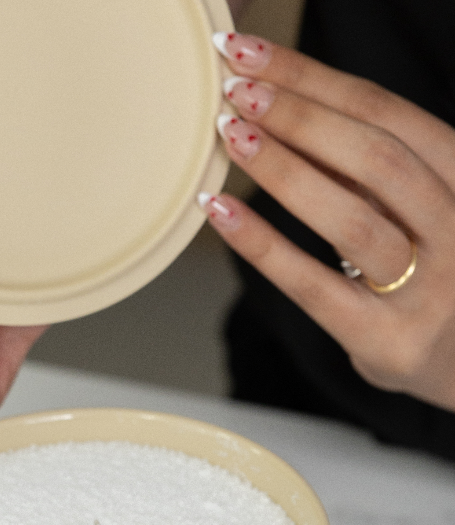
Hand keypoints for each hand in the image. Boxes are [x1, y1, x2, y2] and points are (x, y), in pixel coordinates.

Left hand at [198, 35, 454, 411]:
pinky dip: (262, 245)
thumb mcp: (421, 209)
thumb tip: (285, 105)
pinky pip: (315, 285)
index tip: (253, 55)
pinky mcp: (387, 340)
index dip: (315, 79)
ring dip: (284, 170)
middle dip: (299, 116)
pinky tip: (220, 211)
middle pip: (375, 156)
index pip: (388, 114)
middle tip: (235, 91)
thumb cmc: (434, 275)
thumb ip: (372, 170)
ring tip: (231, 137)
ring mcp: (429, 290)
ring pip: (353, 218)